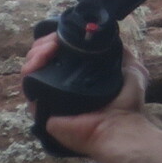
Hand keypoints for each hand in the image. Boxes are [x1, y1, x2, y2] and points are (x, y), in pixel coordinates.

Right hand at [21, 32, 151, 160]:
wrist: (118, 127)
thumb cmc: (127, 104)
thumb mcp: (132, 71)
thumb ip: (122, 54)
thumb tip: (112, 38)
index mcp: (78, 78)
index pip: (58, 55)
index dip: (55, 41)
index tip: (61, 35)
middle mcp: (62, 87)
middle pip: (41, 59)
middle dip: (43, 44)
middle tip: (53, 41)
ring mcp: (49, 97)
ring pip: (31, 69)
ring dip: (36, 53)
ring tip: (48, 48)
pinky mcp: (40, 108)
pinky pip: (28, 86)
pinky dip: (29, 69)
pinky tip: (40, 60)